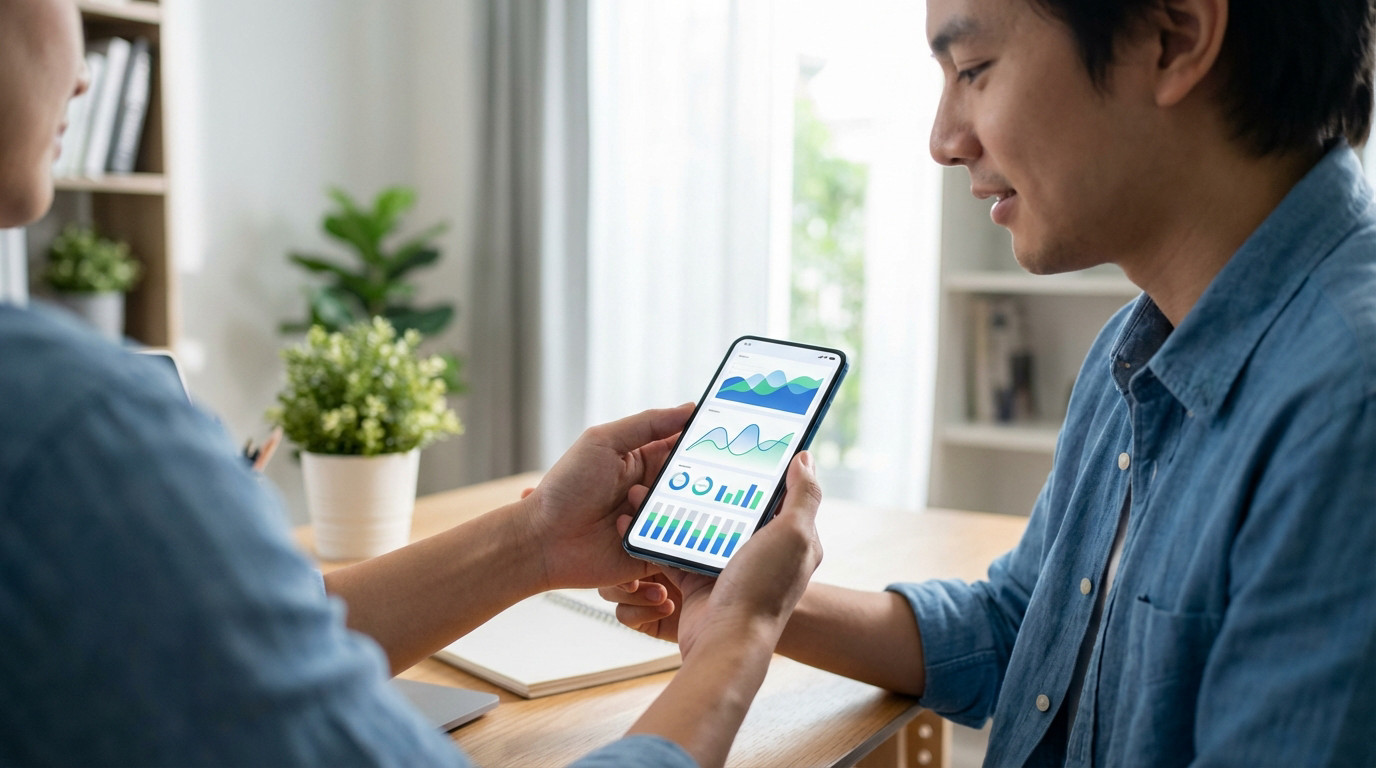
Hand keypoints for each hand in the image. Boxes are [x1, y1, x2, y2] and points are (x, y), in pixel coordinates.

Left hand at [518, 404, 691, 590]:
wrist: (543, 541)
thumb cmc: (566, 487)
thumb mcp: (602, 442)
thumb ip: (647, 424)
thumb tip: (688, 409)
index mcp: (644, 460)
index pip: (684, 447)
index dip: (704, 441)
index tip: (724, 434)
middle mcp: (653, 491)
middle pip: (694, 482)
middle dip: (698, 479)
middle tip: (692, 475)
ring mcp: (655, 522)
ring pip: (688, 513)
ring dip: (670, 507)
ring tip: (630, 501)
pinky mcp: (654, 552)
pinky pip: (677, 546)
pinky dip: (668, 538)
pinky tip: (633, 528)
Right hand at [609, 452, 823, 655]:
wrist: (724, 643)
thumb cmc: (763, 591)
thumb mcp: (794, 534)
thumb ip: (803, 494)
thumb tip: (805, 456)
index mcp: (786, 537)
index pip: (770, 493)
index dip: (749, 469)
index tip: (723, 446)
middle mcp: (755, 551)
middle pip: (722, 506)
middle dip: (694, 485)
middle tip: (669, 464)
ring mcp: (721, 566)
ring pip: (690, 526)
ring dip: (663, 507)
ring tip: (641, 492)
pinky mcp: (692, 582)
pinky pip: (666, 553)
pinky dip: (648, 539)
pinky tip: (631, 524)